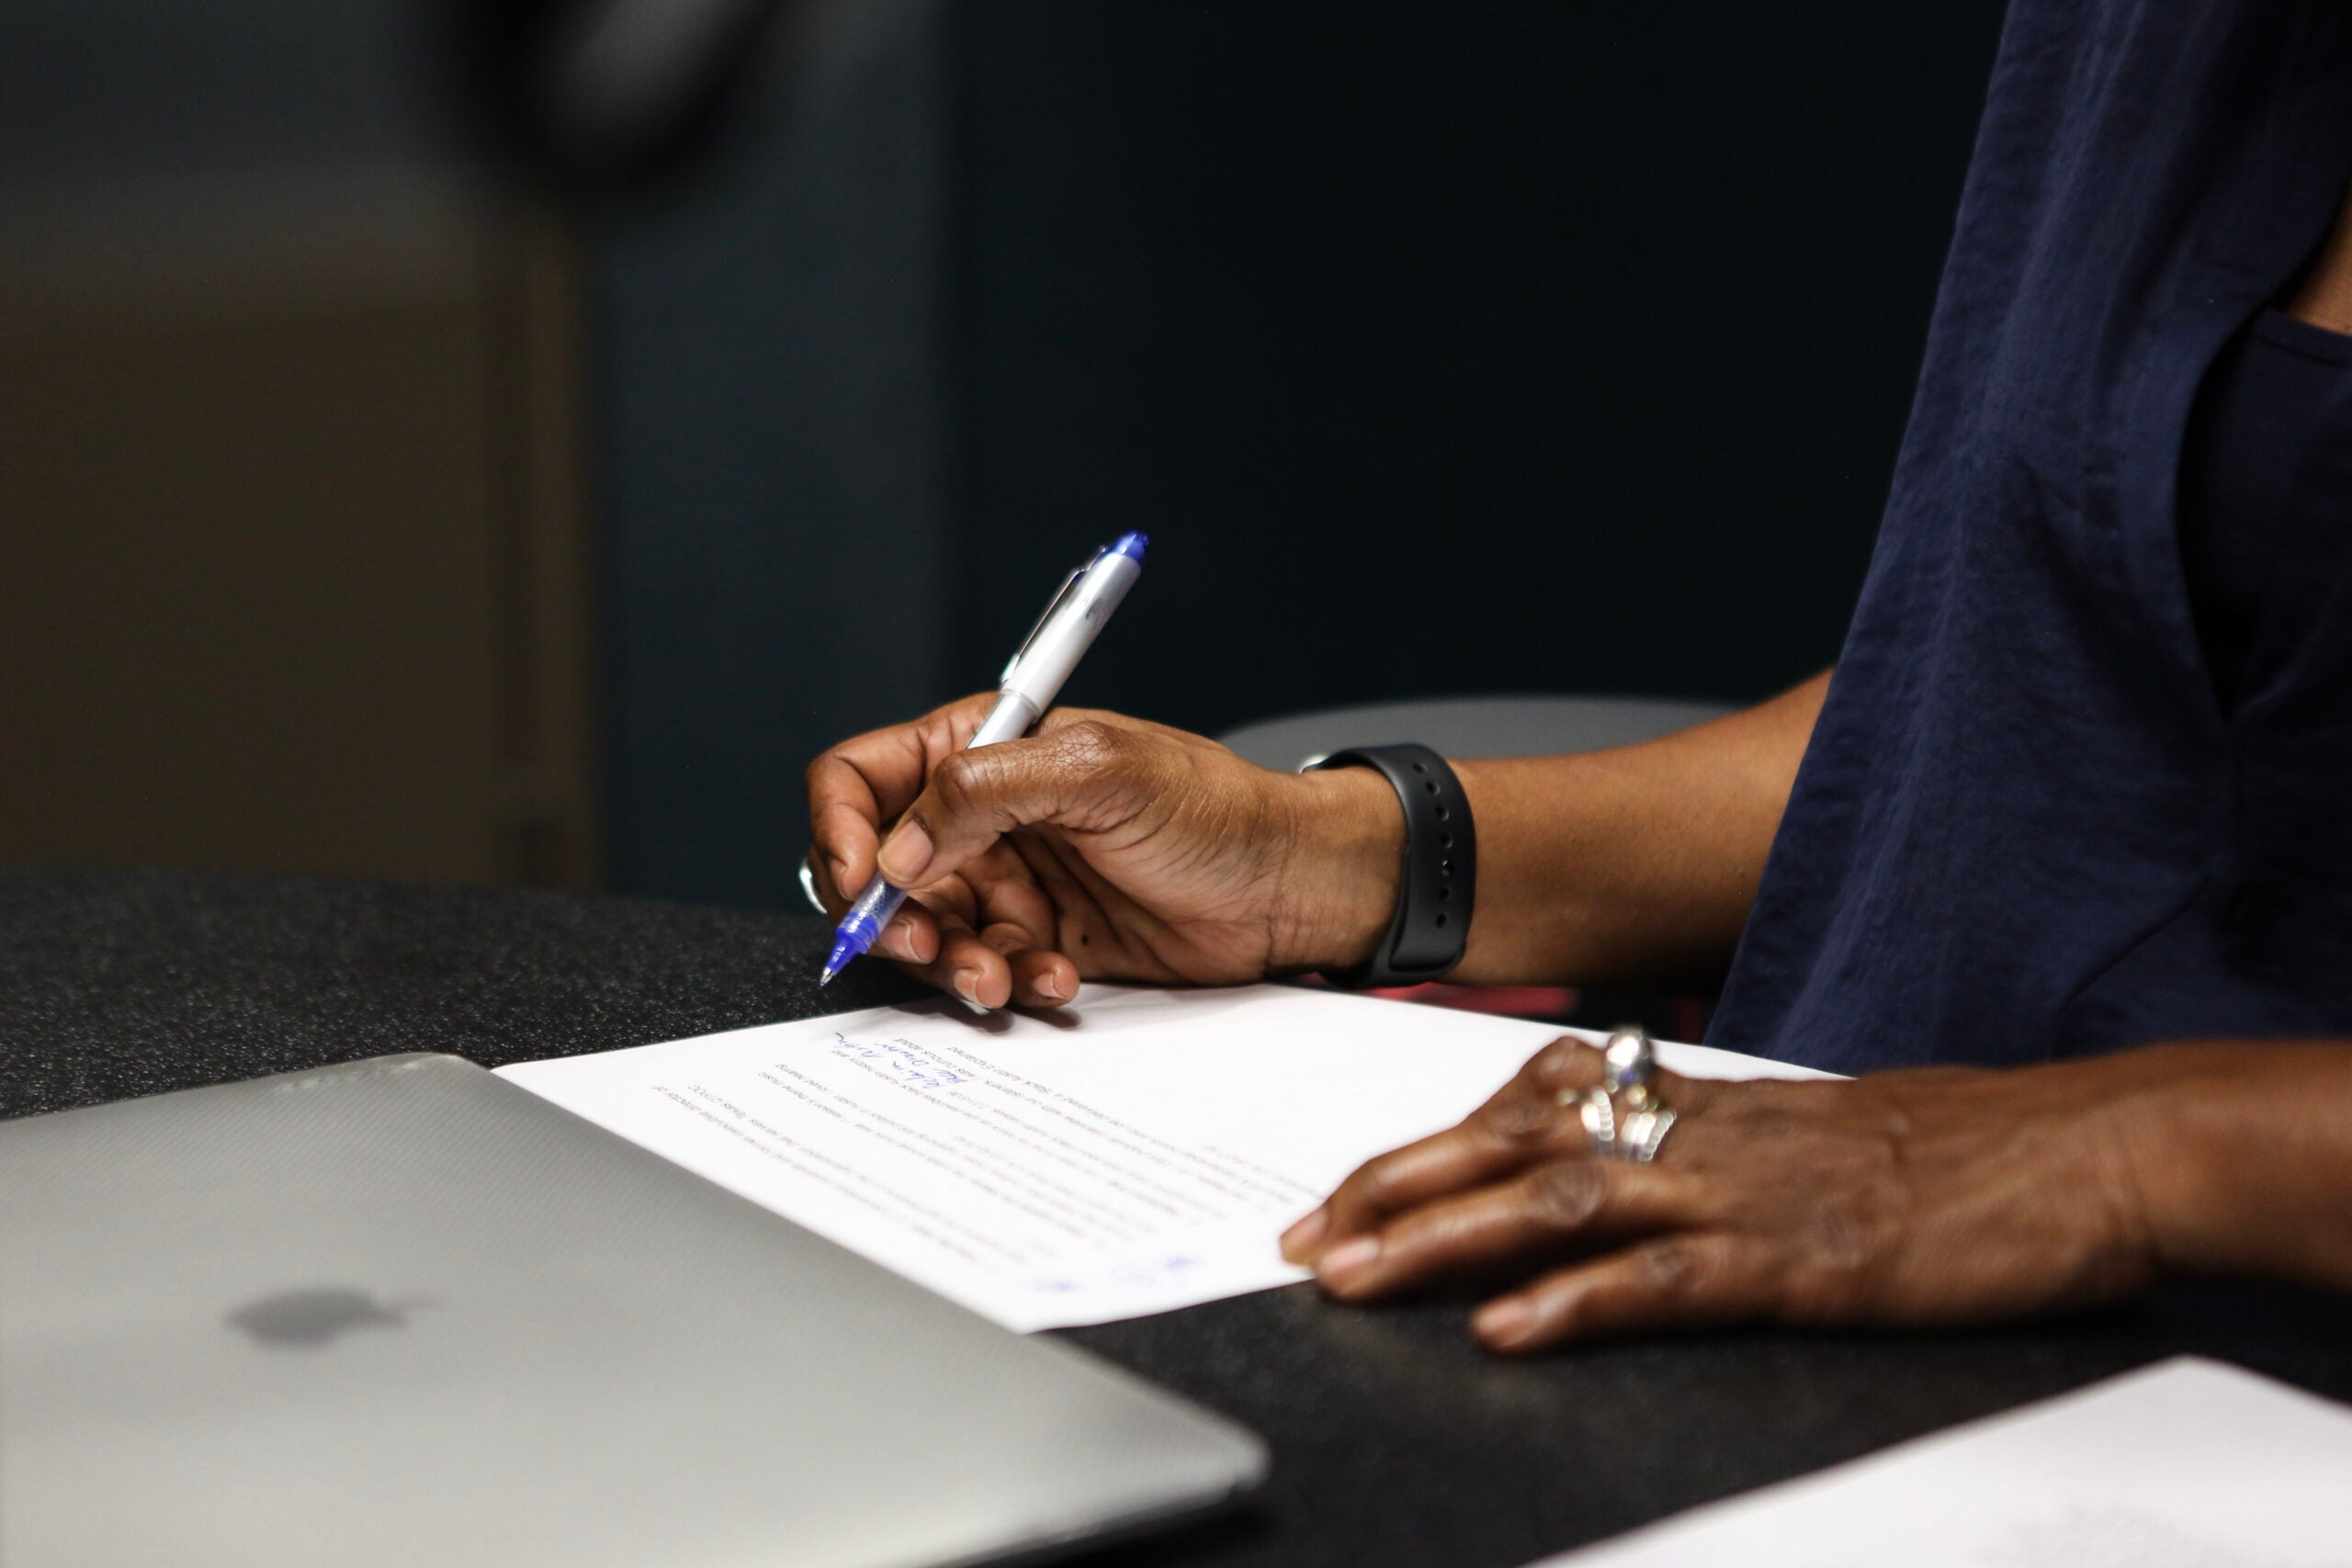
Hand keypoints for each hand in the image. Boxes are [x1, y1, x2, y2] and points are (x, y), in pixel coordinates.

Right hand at [804, 696, 1402, 1007]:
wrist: (1289, 887)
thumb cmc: (1212, 807)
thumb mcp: (1099, 772)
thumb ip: (986, 792)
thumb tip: (897, 847)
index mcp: (981, 746)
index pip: (861, 778)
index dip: (839, 830)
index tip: (859, 885)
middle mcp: (981, 815)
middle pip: (879, 873)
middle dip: (894, 919)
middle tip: (933, 944)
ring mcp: (1008, 881)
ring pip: (928, 934)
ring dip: (953, 963)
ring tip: (1003, 977)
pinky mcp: (1038, 940)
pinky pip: (986, 972)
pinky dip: (1009, 985)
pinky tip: (1059, 979)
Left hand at [1279, 1037, 2162, 1352]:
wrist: (2082, 1150)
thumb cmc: (1951, 1145)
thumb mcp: (1802, 1131)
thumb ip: (1700, 1144)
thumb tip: (1611, 1157)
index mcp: (1697, 1106)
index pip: (1526, 1107)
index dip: (1424, 1148)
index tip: (1340, 1189)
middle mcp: (1700, 1136)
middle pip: (1511, 1144)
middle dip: (1393, 1191)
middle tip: (1301, 1240)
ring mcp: (1745, 1195)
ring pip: (1560, 1202)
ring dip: (1446, 1242)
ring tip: (1356, 1278)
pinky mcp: (1802, 1263)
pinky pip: (1668, 1280)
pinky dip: (1579, 1303)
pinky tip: (1510, 1331)